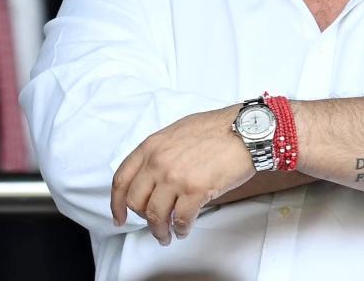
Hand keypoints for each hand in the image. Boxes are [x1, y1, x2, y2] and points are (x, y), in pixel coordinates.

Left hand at [110, 106, 254, 245]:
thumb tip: (154, 175)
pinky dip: (181, 229)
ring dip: (160, 231)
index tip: (119, 216)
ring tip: (168, 235)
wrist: (246, 130)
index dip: (117, 203)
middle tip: (154, 225)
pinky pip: (181, 219)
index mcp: (151, 146)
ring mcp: (176, 177)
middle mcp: (158, 162)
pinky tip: (185, 229)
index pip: (121, 179)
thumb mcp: (178, 132)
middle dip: (143, 219)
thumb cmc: (218, 128)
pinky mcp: (196, 190)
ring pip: (155, 215)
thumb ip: (161, 151)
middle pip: (136, 201)